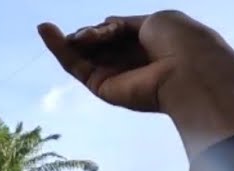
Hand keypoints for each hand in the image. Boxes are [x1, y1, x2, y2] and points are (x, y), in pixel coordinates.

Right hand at [36, 10, 233, 113]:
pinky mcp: (100, 87)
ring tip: (48, 27)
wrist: (188, 69)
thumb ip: (124, 23)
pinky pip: (75, 65)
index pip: (116, 30)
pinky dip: (58, 48)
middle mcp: (129, 61)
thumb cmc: (181, 41)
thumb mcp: (153, 20)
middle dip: (89, 34)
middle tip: (89, 34)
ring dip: (69, 39)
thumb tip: (104, 23)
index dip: (107, 26)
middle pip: (97, 42)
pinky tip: (45, 31)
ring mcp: (114, 75)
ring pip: (82, 53)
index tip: (111, 23)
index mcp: (147, 43)